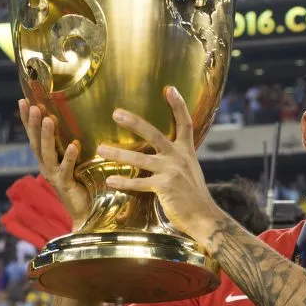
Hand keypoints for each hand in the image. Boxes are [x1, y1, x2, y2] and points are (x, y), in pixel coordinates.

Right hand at [18, 99, 90, 228]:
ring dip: (48, 136)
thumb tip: (68, 122)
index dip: (28, 119)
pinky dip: (69, 157)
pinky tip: (73, 144)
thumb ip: (66, 145)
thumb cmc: (79, 184)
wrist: (85, 212)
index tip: (23, 100)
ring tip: (49, 119)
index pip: (34, 136)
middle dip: (34, 124)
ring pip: (47, 154)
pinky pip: (66, 169)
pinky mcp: (66, 185)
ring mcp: (54, 176)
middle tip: (34, 106)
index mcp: (46, 159)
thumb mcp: (71, 161)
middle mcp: (46, 166)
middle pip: (36, 143)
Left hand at [97, 86, 220, 241]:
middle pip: (155, 134)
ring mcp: (171, 171)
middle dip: (135, 122)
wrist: (204, 217)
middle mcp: (179, 157)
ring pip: (140, 159)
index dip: (178, 105)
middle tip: (116, 113)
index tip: (169, 88)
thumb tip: (169, 150)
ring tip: (101, 148)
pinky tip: (111, 181)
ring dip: (118, 153)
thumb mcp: (190, 170)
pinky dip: (124, 182)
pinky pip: (139, 182)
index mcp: (186, 151)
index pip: (185, 123)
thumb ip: (178, 158)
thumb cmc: (194, 196)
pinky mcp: (164, 187)